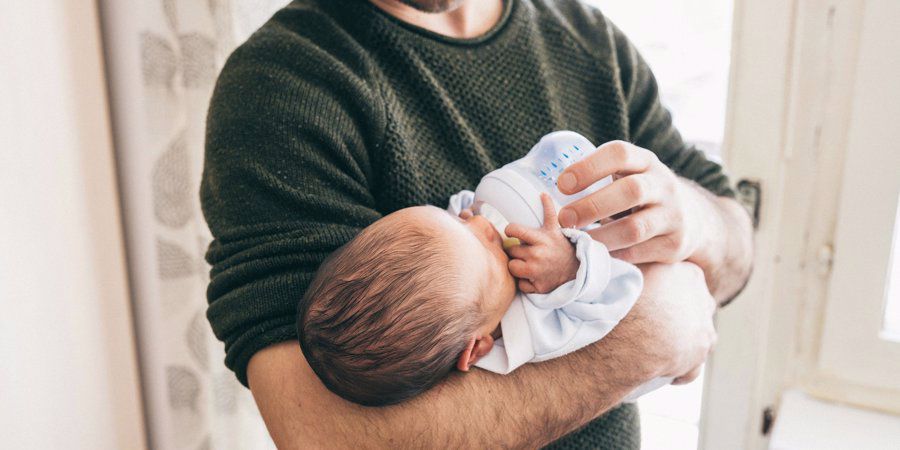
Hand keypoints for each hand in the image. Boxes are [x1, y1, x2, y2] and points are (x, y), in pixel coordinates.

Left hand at [504, 193, 579, 293]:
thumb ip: (548, 212)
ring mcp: (537, 272)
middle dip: (516, 251)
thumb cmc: (562, 248)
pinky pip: (520, 284)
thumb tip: (542, 193)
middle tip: (526, 251)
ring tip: (527, 263)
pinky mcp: (538, 287)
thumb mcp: (556, 229)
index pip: (513, 230)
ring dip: (517, 266)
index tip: (512, 232)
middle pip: (511, 250)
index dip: (510, 231)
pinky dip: (524, 281)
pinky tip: (533, 276)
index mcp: (541, 238)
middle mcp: (538, 254)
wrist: (579, 271)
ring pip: (512, 267)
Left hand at [556, 141, 721, 265]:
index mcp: (646, 161)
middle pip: (630, 191)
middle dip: (592, 206)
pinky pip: (639, 252)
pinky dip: (613, 255)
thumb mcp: (627, 175)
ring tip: (577, 241)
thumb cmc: (639, 194)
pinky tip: (595, 254)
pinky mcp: (674, 243)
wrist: (690, 218)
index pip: (620, 154)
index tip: (562, 184)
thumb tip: (546, 190)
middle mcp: (663, 185)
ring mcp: (672, 215)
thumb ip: (597, 176)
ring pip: (635, 228)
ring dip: (600, 237)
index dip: (589, 167)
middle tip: (564, 218)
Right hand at [629, 262, 717, 381]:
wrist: (632, 334)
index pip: (686, 278)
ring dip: (684, 342)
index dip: (670, 289)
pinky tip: (666, 372)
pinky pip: (693, 366)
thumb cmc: (627, 298)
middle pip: (697, 306)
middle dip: (682, 314)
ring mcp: (704, 329)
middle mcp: (703, 300)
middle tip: (657, 322)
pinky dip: (681, 371)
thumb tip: (627, 258)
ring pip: (699, 335)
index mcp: (690, 274)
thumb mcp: (631, 268)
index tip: (654, 297)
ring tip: (659, 348)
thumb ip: (639, 263)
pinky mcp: (699, 355)